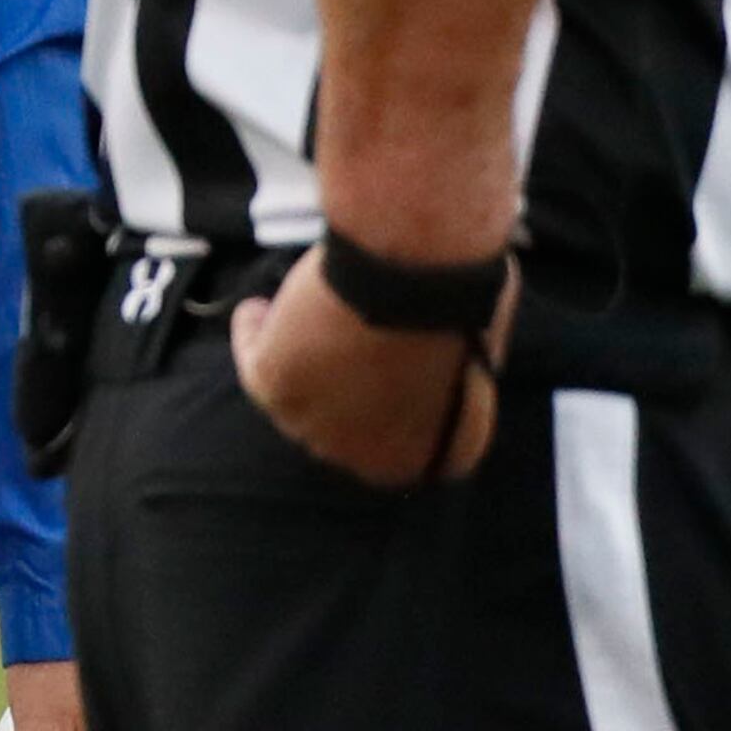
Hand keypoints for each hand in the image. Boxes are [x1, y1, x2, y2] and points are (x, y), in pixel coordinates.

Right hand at [232, 254, 516, 488]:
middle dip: (337, 386)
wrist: (420, 272)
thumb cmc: (462, 293)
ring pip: (294, 396)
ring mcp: (321, 429)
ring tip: (282, 321)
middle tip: (329, 344)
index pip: (409, 439)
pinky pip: (254, 361)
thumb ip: (449, 364)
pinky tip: (255, 309)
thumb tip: (427, 349)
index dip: (389, 399)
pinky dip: (252, 334)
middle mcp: (376, 459)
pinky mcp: (276, 389)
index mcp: (443, 455)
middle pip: (343, 423)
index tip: (378, 366)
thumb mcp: (478, 343)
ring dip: (289, 358)